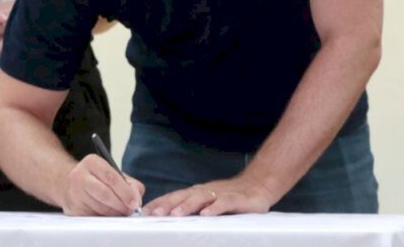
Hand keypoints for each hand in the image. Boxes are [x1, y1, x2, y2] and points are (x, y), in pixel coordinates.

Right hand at [62, 154, 143, 215]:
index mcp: (92, 162)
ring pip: (100, 208)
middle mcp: (79, 175)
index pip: (111, 178)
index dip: (125, 192)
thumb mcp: (113, 173)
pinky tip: (110, 214)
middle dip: (121, 204)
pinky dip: (105, 218)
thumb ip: (130, 184)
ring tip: (122, 212)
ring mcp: (74, 193)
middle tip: (130, 209)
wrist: (71, 184)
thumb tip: (136, 199)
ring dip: (115, 213)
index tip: (134, 202)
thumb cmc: (97, 179)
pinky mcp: (73, 208)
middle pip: (105, 194)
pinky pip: (94, 216)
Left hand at [143, 175, 273, 216]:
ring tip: (176, 214)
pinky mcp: (236, 199)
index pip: (174, 197)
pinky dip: (215, 208)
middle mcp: (205, 191)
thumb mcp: (208, 202)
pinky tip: (207, 214)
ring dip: (187, 206)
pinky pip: (224, 203)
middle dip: (168, 205)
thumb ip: (192, 208)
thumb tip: (169, 218)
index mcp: (197, 193)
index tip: (144, 213)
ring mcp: (220, 194)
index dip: (160, 204)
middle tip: (155, 215)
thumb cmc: (230, 196)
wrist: (258, 185)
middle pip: (184, 196)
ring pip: (201, 198)